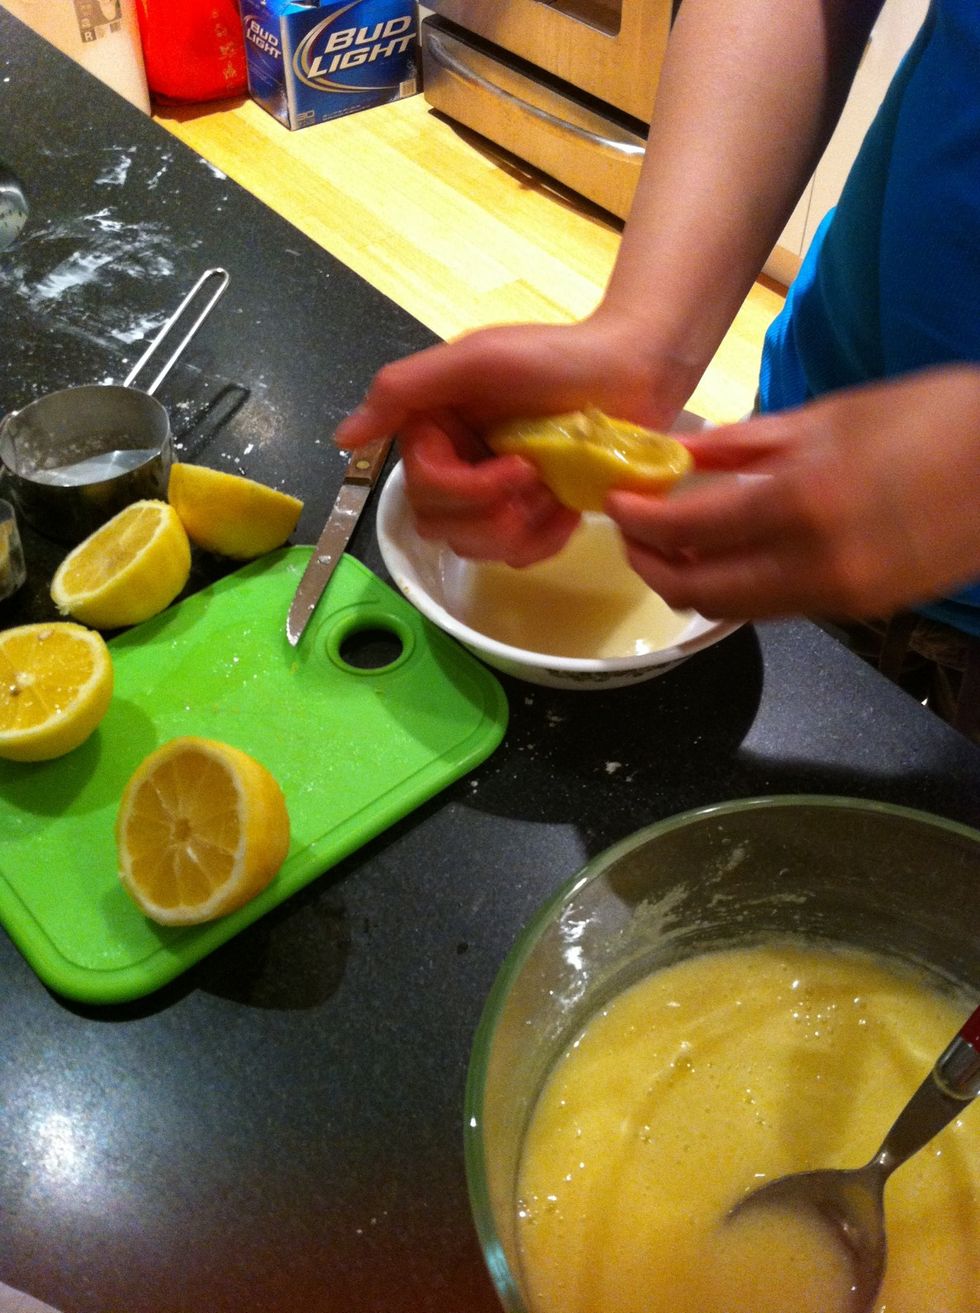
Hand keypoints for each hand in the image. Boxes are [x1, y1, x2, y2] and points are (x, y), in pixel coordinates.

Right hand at [336, 315, 699, 565]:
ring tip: (557, 490)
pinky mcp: (529, 516)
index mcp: (435, 428)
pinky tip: (569, 510)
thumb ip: (404, 389)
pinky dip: (545, 540)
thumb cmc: (559, 356)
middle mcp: (455, 463)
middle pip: (440, 525)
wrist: (636, 370)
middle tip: (540, 478)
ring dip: (523, 527)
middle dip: (495, 512)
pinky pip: (516, 557)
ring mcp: (492, 495)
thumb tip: (343, 439)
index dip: (468, 490)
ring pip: (476, 548)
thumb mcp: (477, 359)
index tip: (520, 464)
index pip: (422, 487)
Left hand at [605, 366, 979, 620]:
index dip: (638, 519)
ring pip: (736, 610)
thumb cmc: (933, 420)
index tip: (616, 501)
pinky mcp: (860, 610)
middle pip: (699, 592)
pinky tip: (732, 553)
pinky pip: (777, 608)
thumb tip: (682, 455)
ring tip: (674, 543)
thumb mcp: (832, 415)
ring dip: (692, 582)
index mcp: (801, 502)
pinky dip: (739, 587)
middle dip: (651, 566)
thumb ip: (746, 444)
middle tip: (632, 534)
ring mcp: (839, 597)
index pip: (688, 529)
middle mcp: (813, 565)